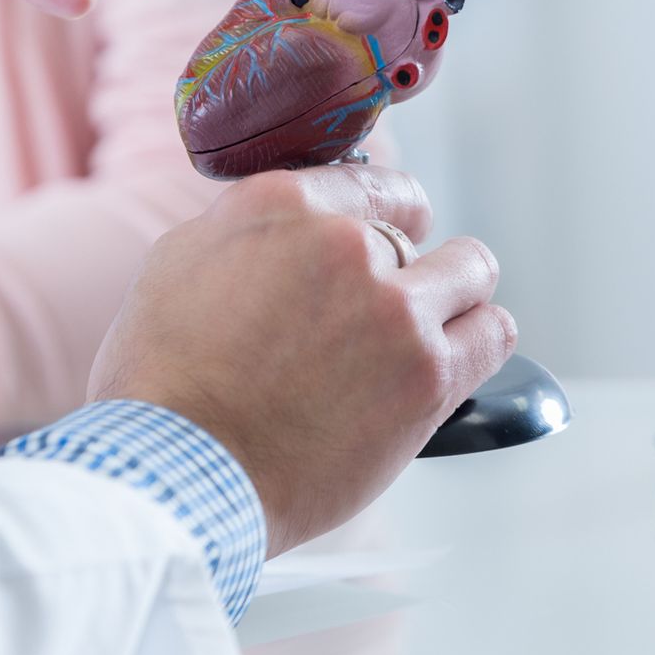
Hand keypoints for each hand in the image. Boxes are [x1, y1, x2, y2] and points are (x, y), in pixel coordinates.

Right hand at [88, 166, 514, 555]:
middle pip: (412, 230)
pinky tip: (452, 357)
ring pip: (470, 270)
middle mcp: (345, 243)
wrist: (180, 472)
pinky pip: (493, 331)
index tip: (378, 235)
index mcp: (280, 205)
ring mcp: (395, 309)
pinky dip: (477, 339)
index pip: (368, 182)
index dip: (374, 214)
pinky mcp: (430, 375)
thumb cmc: (161, 381)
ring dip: (449, 294)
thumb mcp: (175, 265)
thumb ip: (245, 231)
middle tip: (369, 309)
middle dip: (396, 265)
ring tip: (421, 329)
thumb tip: (289, 230)